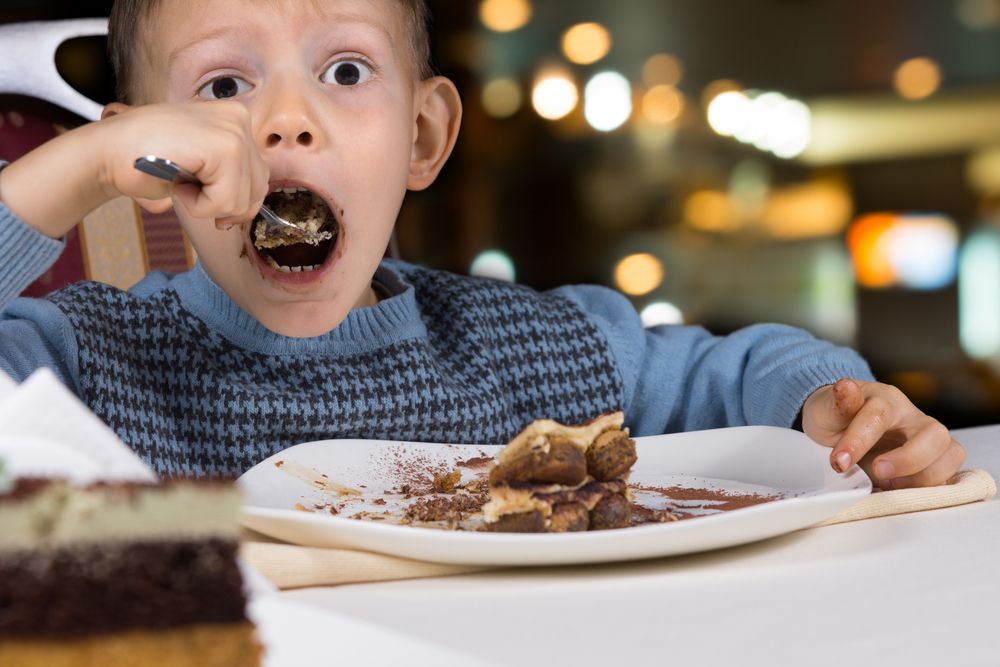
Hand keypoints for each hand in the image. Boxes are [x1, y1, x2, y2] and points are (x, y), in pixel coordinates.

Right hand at [99, 101, 268, 228]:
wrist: (105, 152)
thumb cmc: (146, 162)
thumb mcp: (202, 167)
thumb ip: (231, 179)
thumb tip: (247, 212)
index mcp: (235, 119)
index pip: (260, 178)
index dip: (234, 201)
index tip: (204, 199)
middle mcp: (239, 118)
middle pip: (258, 190)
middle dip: (222, 204)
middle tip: (185, 185)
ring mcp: (234, 129)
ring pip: (242, 199)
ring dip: (205, 204)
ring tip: (178, 178)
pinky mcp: (225, 146)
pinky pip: (226, 201)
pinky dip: (197, 205)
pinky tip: (175, 179)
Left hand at [801, 378, 964, 489]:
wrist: (841, 424)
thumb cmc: (836, 416)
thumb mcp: (827, 408)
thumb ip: (838, 404)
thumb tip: (845, 387)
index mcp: (885, 400)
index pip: (879, 416)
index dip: (859, 441)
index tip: (839, 462)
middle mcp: (913, 418)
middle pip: (934, 433)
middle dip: (909, 459)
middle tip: (878, 472)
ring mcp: (928, 440)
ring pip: (951, 454)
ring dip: (924, 476)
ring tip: (889, 485)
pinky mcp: (934, 461)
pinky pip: (948, 474)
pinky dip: (930, 487)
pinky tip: (902, 491)